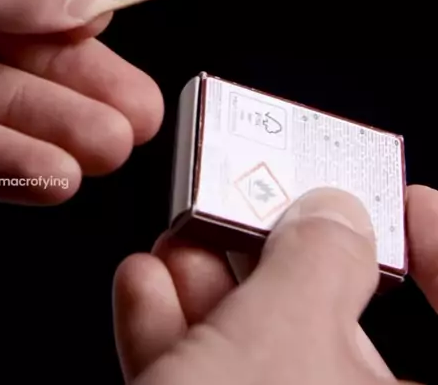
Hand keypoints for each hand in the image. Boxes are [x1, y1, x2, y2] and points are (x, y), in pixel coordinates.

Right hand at [113, 185, 436, 383]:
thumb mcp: (284, 337)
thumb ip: (317, 260)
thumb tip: (332, 215)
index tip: (411, 201)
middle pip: (340, 326)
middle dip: (279, 255)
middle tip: (252, 204)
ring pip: (262, 356)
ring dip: (211, 288)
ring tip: (181, 238)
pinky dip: (175, 340)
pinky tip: (145, 291)